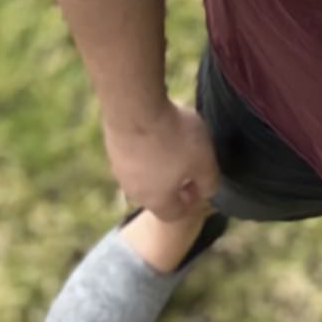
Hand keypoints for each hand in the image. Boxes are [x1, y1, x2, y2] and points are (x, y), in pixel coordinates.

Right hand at [102, 99, 221, 223]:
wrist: (134, 108)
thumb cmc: (173, 138)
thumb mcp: (204, 161)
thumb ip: (209, 181)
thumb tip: (207, 191)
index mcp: (156, 200)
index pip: (174, 213)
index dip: (190, 203)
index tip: (200, 184)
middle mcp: (133, 190)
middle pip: (157, 194)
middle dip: (175, 182)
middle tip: (189, 162)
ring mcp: (119, 167)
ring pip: (144, 172)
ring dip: (160, 162)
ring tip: (174, 141)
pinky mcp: (113, 145)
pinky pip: (134, 153)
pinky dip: (147, 145)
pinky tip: (158, 126)